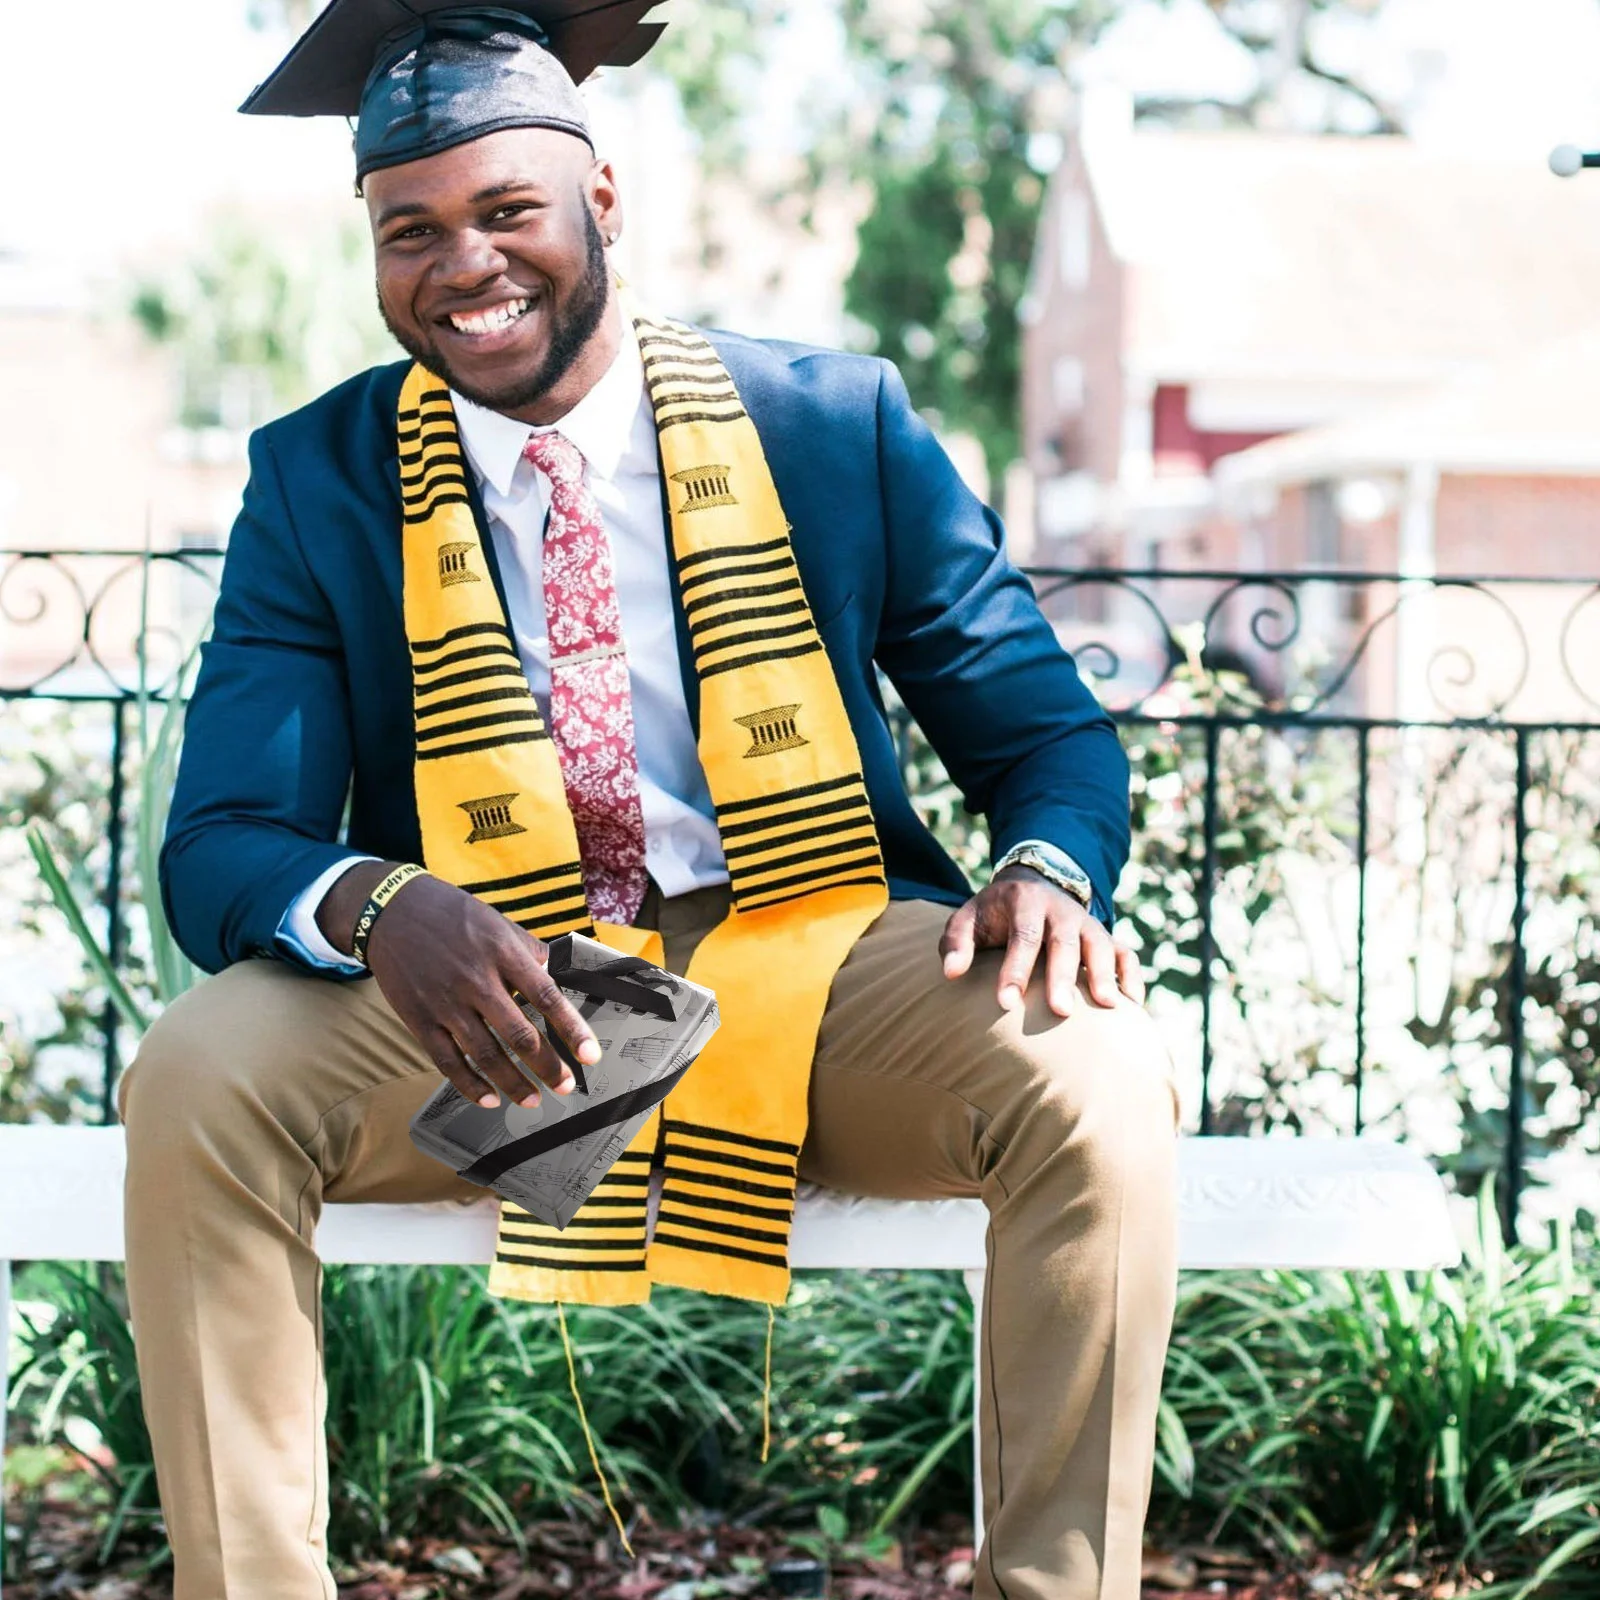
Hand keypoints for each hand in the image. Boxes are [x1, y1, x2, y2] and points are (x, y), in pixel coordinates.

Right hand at [318, 862, 600, 1108]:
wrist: (390, 911)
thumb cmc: (450, 915)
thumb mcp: (496, 921)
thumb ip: (527, 951)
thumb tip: (552, 977)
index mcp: (501, 953)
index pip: (546, 997)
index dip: (571, 1029)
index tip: (590, 1054)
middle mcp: (476, 980)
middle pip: (519, 1035)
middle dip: (547, 1066)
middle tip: (565, 1086)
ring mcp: (445, 1003)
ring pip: (485, 1055)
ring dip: (513, 1083)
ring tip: (533, 1099)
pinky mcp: (419, 1020)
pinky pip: (447, 1062)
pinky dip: (469, 1086)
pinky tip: (489, 1099)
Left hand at [939, 865, 1145, 1017]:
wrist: (1032, 886)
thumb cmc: (994, 914)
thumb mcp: (968, 918)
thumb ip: (956, 943)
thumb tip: (950, 974)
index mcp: (1024, 902)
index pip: (1022, 936)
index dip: (1015, 970)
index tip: (1006, 1003)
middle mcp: (1060, 910)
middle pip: (1064, 943)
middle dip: (1063, 977)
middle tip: (1061, 1012)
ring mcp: (1086, 923)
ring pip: (1101, 945)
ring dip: (1104, 975)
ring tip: (1108, 1007)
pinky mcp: (1105, 936)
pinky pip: (1126, 953)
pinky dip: (1132, 976)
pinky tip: (1132, 1005)